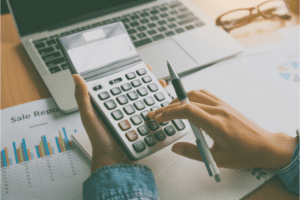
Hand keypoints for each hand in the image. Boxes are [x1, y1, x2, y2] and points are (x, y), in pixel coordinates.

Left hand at [73, 65, 166, 171]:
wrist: (113, 159)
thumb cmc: (99, 139)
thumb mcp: (89, 116)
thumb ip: (83, 97)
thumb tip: (76, 77)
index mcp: (111, 103)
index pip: (123, 84)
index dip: (132, 75)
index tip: (142, 68)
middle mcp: (124, 107)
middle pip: (138, 90)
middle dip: (149, 82)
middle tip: (156, 76)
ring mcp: (135, 116)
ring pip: (148, 99)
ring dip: (157, 92)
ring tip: (162, 86)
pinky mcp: (143, 125)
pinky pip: (153, 113)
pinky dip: (160, 106)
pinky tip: (164, 102)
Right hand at [148, 90, 296, 169]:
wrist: (265, 146)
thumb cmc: (245, 153)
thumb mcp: (218, 158)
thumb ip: (194, 153)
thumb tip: (175, 148)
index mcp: (216, 124)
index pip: (187, 110)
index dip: (169, 112)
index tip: (158, 117)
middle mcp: (219, 110)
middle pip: (187, 101)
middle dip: (168, 107)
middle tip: (156, 114)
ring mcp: (222, 105)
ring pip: (195, 94)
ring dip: (179, 99)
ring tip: (168, 109)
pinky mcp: (225, 104)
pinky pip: (205, 94)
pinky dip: (191, 96)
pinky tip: (186, 103)